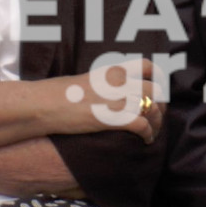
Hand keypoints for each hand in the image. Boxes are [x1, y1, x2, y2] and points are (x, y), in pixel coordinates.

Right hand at [49, 57, 164, 143]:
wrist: (45, 104)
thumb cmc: (58, 94)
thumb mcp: (85, 80)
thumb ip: (104, 84)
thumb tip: (112, 92)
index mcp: (112, 71)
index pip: (147, 66)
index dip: (159, 77)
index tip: (159, 88)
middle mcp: (119, 83)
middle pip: (155, 91)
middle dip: (160, 105)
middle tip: (156, 116)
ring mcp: (117, 100)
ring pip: (152, 109)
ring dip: (157, 122)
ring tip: (153, 131)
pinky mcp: (113, 118)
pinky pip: (142, 126)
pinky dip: (148, 134)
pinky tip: (146, 140)